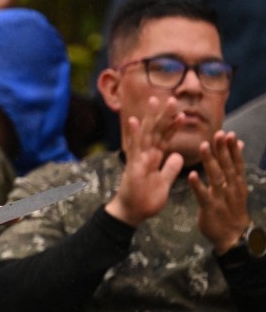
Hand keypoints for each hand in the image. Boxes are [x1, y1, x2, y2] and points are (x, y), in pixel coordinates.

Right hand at [106, 96, 184, 225]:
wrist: (131, 213)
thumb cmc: (145, 199)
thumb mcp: (164, 183)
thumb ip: (170, 168)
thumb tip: (178, 156)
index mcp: (153, 158)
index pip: (164, 138)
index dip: (171, 126)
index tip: (180, 113)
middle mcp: (144, 155)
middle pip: (155, 131)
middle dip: (162, 115)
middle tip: (170, 98)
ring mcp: (138, 160)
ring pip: (146, 135)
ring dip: (150, 118)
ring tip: (156, 102)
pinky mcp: (133, 167)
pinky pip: (134, 149)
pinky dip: (134, 135)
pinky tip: (134, 122)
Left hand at [189, 130, 249, 254]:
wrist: (233, 236)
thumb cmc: (231, 208)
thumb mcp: (237, 187)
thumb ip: (234, 167)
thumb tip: (239, 146)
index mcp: (237, 183)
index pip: (236, 163)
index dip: (232, 149)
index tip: (228, 133)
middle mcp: (231, 188)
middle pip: (227, 166)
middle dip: (222, 150)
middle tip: (218, 134)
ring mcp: (221, 198)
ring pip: (216, 177)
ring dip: (209, 161)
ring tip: (203, 146)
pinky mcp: (210, 208)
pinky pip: (203, 195)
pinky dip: (198, 185)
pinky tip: (191, 175)